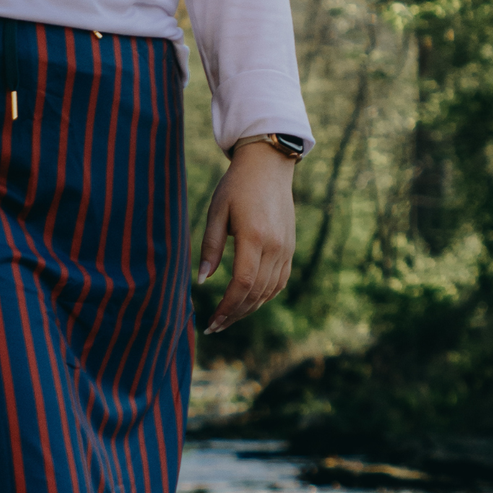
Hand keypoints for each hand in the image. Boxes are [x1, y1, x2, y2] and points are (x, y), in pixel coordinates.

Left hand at [197, 142, 296, 332]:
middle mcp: (275, 246)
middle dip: (234, 314)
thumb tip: (202, 282)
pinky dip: (263, 297)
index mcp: (254, 236)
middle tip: (214, 327)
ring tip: (227, 318)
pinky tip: (247, 303)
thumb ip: (210, 247)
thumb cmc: (236, 186)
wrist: (269, 166)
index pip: (242, 283)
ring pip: (269, 291)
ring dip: (248, 309)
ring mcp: (286, 249)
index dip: (227, 307)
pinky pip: (279, 282)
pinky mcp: (290, 249)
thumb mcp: (216, 212)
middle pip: (256, 293)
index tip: (211, 321)